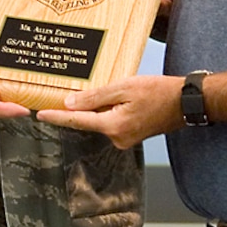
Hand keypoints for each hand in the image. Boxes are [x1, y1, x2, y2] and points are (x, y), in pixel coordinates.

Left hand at [37, 76, 184, 148]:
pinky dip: (110, 110)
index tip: (40, 114)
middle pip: (89, 121)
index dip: (57, 116)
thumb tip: (70, 104)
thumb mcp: (125, 87)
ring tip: (115, 90)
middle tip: (80, 89)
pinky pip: (112, 122)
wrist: (185, 102)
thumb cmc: (160, 92)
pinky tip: (120, 97)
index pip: (77, 121)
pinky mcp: (131, 135)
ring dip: (100, 106)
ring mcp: (125, 139)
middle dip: (82, 106)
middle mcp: (117, 137)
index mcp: (113, 125)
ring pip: (101, 120)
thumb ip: (95, 97)